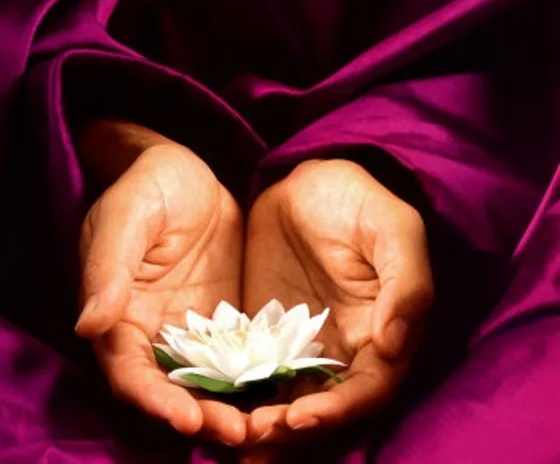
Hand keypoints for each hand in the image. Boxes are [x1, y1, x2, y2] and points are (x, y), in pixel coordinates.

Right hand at [75, 122, 245, 444]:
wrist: (186, 175)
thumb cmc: (146, 187)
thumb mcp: (127, 218)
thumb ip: (108, 270)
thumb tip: (88, 326)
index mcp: (118, 314)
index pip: (129, 371)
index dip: (153, 399)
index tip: (186, 417)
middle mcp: (152, 332)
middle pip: (170, 388)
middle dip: (199, 415)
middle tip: (237, 433)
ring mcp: (191, 329)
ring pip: (208, 381)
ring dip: (231, 407)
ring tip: (262, 427)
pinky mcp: (225, 320)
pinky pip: (240, 357)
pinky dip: (255, 379)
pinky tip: (282, 391)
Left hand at [243, 159, 432, 445]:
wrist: (306, 183)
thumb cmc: (357, 200)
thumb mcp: (393, 229)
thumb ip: (406, 284)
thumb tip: (393, 345)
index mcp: (382, 333)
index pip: (367, 389)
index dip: (337, 410)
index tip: (299, 418)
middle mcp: (344, 349)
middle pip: (325, 407)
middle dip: (292, 429)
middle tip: (254, 437)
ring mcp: (302, 345)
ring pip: (287, 399)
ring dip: (264, 425)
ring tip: (230, 436)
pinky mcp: (266, 334)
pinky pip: (253, 373)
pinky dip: (238, 396)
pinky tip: (213, 407)